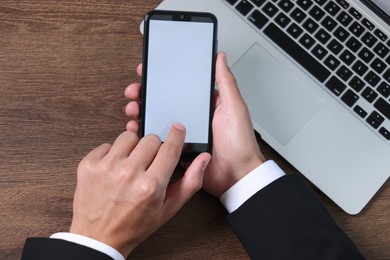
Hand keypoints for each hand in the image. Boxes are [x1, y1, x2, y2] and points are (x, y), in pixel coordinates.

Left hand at [70, 125, 210, 256]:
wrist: (99, 237)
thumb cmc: (134, 224)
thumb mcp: (168, 209)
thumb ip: (190, 182)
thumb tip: (203, 159)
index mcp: (151, 186)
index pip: (170, 148)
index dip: (176, 135)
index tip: (177, 128)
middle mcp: (129, 174)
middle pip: (150, 139)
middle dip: (153, 148)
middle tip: (148, 163)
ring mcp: (106, 168)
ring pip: (129, 136)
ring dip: (133, 148)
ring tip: (130, 164)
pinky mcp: (89, 165)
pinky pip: (107, 144)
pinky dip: (113, 154)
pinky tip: (114, 169)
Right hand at [124, 52, 264, 197]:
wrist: (236, 176)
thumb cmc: (240, 143)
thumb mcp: (234, 107)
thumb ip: (226, 82)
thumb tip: (221, 58)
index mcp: (204, 105)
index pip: (179, 86)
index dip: (162, 78)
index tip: (149, 71)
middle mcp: (192, 117)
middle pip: (163, 101)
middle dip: (146, 94)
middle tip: (136, 91)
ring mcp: (183, 133)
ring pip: (157, 119)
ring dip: (142, 111)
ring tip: (134, 108)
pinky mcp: (177, 149)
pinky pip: (158, 139)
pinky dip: (145, 133)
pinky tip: (137, 128)